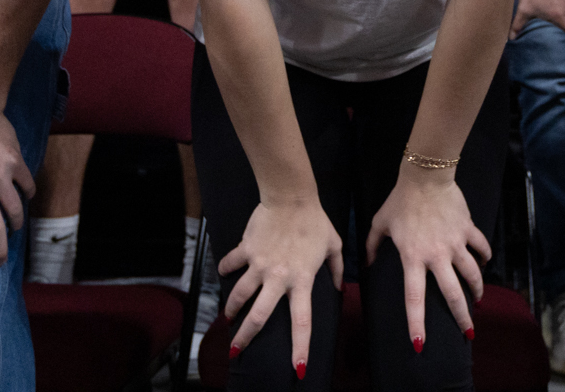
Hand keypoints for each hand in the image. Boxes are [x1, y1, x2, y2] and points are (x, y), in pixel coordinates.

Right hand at [219, 199, 344, 370]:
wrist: (290, 196)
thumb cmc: (315, 220)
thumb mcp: (334, 245)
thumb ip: (337, 269)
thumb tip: (340, 288)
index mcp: (302, 280)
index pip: (301, 321)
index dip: (299, 347)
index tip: (297, 368)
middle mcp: (278, 277)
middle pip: (259, 315)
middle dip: (246, 336)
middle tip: (236, 351)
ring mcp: (259, 264)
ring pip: (240, 295)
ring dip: (231, 309)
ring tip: (227, 318)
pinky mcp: (246, 249)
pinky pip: (230, 264)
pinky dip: (225, 270)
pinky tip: (224, 274)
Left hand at [365, 167, 489, 348]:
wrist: (425, 175)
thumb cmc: (400, 200)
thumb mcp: (380, 223)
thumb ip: (373, 247)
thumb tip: (368, 266)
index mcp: (413, 257)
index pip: (414, 297)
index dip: (417, 323)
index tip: (420, 344)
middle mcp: (437, 255)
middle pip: (452, 293)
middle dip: (461, 317)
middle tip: (467, 334)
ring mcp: (455, 243)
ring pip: (472, 274)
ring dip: (476, 290)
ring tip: (477, 302)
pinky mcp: (467, 229)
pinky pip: (481, 247)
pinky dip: (484, 257)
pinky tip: (483, 263)